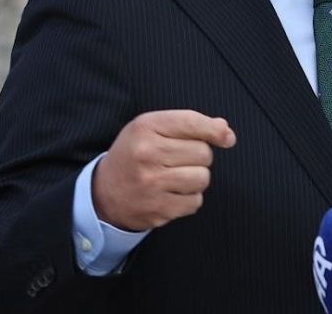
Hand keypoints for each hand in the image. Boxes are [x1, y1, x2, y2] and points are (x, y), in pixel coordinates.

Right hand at [92, 109, 236, 230]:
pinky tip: (172, 193)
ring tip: (176, 176)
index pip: (192, 122)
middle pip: (203, 152)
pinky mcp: (157, 209)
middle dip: (199, 156)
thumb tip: (225, 131)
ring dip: (196, 178)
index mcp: (145, 127)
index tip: (227, 137)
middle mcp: (147, 153)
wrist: (104, 193)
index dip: (215, 130)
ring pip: (202, 178)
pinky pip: (195, 201)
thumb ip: (189, 124)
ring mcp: (151, 183)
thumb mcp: (152, 129)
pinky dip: (189, 198)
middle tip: (178, 160)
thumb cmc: (135, 155)